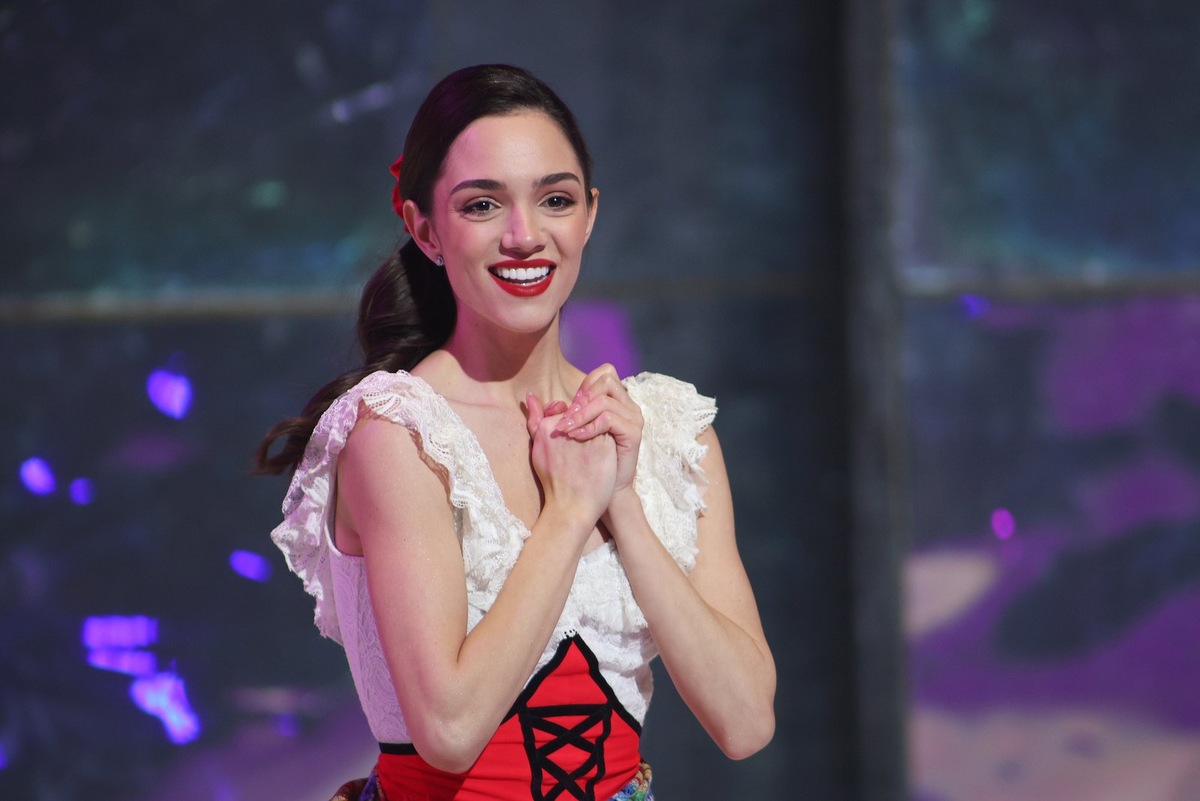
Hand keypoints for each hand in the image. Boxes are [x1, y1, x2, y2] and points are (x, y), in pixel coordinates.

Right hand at [525, 392, 616, 528]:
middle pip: (583, 412)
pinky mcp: (606, 443)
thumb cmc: (554, 481)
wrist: (572, 507)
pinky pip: (609, 430)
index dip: (574, 424)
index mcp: (548, 426)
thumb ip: (535, 420)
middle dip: (586, 424)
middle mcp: (568, 427)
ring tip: (594, 451)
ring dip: (598, 430)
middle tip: (585, 447)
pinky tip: (604, 454)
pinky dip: (607, 439)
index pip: (566, 410)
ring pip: (597, 419)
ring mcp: (588, 433)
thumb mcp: (538, 449)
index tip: (574, 440)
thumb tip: (531, 395)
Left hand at [554, 365, 642, 494]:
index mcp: (613, 402)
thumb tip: (530, 396)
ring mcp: (632, 418)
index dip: (584, 386)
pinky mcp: (633, 433)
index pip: (603, 374)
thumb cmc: (579, 466)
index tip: (568, 407)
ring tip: (568, 430)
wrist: (595, 495)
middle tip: (567, 418)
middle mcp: (626, 406)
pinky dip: (590, 426)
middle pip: (607, 380)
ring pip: (604, 400)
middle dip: (583, 398)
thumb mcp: (557, 437)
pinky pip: (610, 419)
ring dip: (582, 413)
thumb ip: (545, 416)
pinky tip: (578, 438)